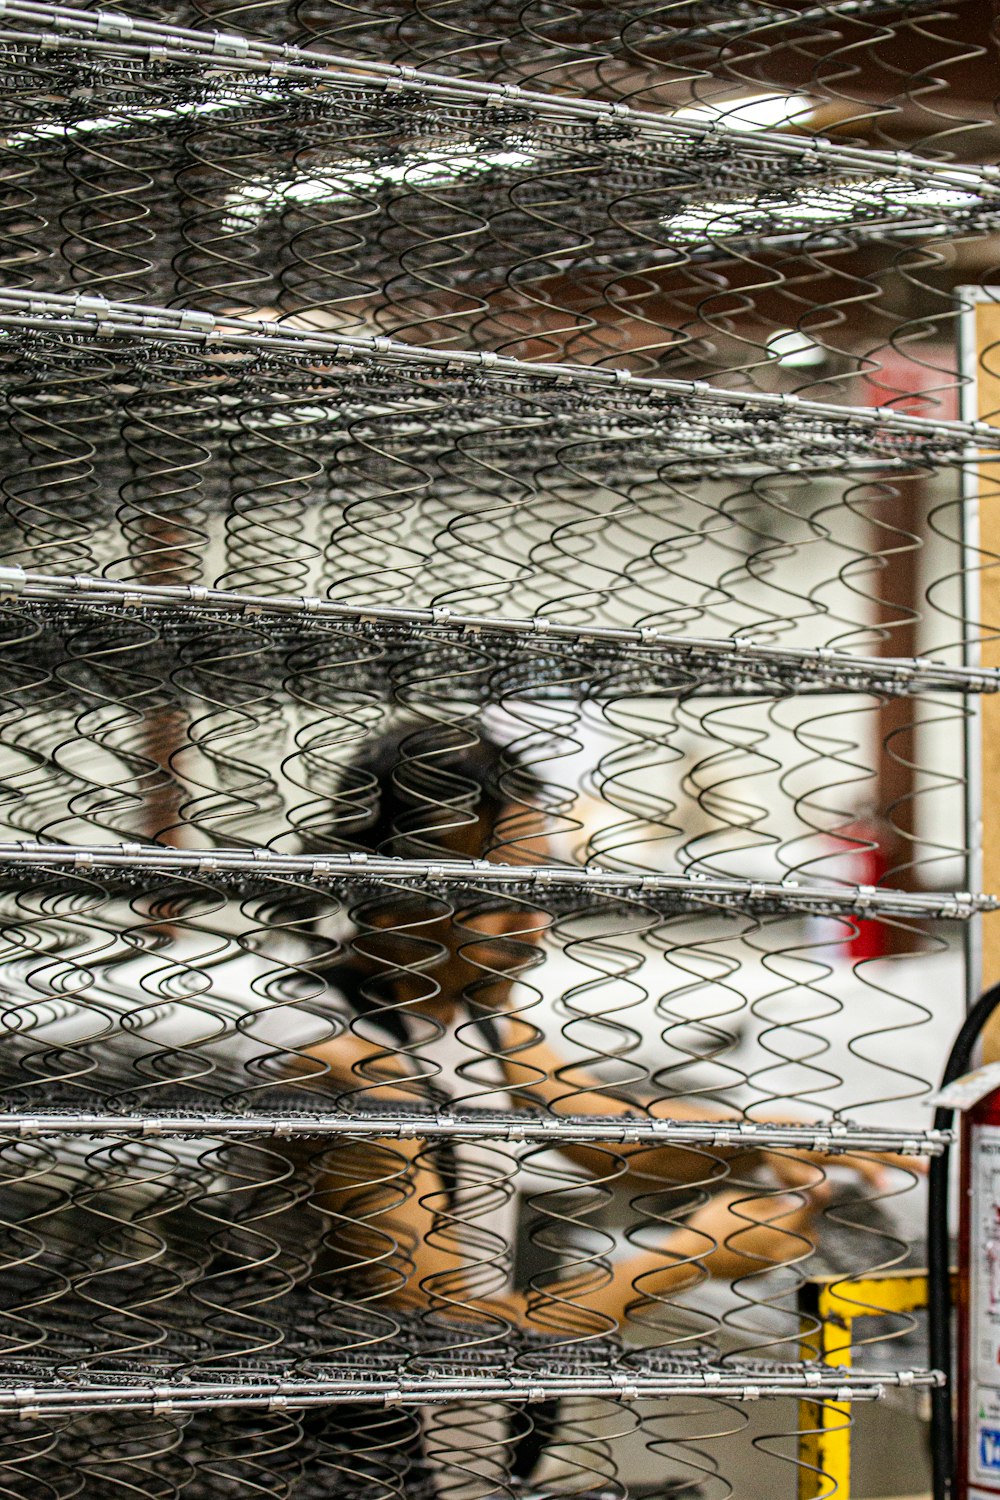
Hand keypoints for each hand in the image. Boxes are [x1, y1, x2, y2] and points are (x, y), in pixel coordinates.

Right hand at [678, 1186, 829, 1278]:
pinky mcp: (763, 1273)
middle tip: (792, 1207)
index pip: (806, 1213)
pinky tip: (762, 1238)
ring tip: (779, 1223)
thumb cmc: (711, 1225)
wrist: (693, 1257)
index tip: (814, 1192)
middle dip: (805, 1220)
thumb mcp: (736, 1203)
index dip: (813, 1200)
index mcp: (775, 1229)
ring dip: (796, 1236)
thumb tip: (785, 1201)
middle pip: (810, 1235)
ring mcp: (771, 1264)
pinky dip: (781, 1248)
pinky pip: (782, 1259)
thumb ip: (765, 1204)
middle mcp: (778, 1249)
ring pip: (799, 1251)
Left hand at [757, 1139, 927, 1194]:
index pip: (855, 1157)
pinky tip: (890, 1173)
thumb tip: (826, 1192)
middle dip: (901, 1155)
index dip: (871, 1171)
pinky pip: (865, 1150)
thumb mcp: (778, 1162)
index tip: (886, 1185)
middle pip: (874, 1147)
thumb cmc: (770, 1146)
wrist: (765, 1125)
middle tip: (927, 1166)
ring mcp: (840, 1139)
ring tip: (922, 1166)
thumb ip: (799, 1176)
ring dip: (897, 1155)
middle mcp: (836, 1138)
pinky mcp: (839, 1143)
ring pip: (874, 1147)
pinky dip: (881, 1158)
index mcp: (823, 1143)